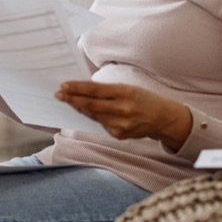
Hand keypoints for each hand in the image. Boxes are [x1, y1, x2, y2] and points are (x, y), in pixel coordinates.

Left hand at [55, 80, 191, 149]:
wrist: (163, 118)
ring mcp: (120, 124)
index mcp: (125, 93)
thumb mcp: (128, 88)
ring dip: (79, 108)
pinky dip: (93, 117)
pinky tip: (85, 111)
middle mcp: (122, 109)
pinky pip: (101, 124)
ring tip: (68, 101)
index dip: (77, 88)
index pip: (95, 90)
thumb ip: (108, 90)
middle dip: (72, 99)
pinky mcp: (119, 135)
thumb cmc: (144, 99)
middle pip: (90, 105)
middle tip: (58, 95)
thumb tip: (83, 89)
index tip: (64, 85)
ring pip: (93, 116)